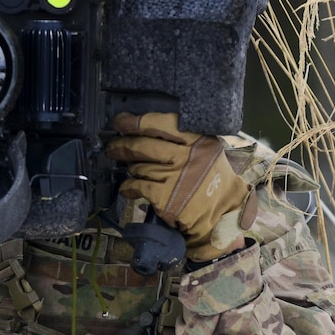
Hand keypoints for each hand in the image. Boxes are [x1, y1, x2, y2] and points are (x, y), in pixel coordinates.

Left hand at [106, 112, 252, 261]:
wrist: (222, 212)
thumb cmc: (211, 179)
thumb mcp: (206, 151)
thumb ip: (182, 140)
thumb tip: (142, 132)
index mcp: (198, 140)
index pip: (161, 123)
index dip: (136, 121)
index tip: (121, 121)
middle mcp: (188, 155)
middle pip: (144, 145)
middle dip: (122, 145)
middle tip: (112, 147)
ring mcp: (176, 177)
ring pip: (139, 166)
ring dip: (130, 169)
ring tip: (129, 169)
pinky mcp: (167, 197)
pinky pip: (137, 186)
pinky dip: (128, 187)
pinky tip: (127, 188)